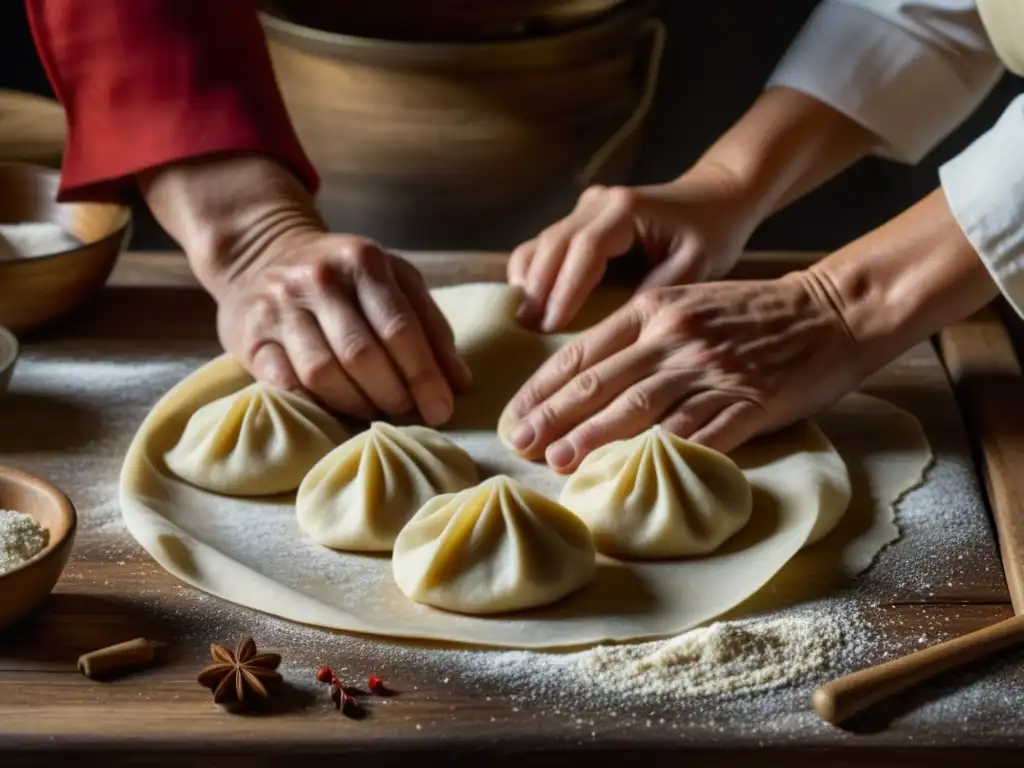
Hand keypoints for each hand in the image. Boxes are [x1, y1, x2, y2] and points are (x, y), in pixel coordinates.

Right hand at [216, 231, 471, 425]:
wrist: (262, 253)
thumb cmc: (344, 278)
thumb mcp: (394, 282)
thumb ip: (430, 326)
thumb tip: (460, 382)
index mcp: (363, 261)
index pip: (401, 328)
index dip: (425, 376)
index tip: (441, 409)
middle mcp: (318, 278)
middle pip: (362, 354)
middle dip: (392, 393)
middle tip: (407, 412)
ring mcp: (279, 305)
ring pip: (323, 372)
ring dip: (356, 403)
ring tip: (374, 410)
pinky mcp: (249, 333)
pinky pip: (284, 382)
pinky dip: (315, 403)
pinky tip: (334, 409)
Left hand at [503, 271, 862, 471]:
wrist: (831, 311)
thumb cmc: (751, 312)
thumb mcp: (686, 302)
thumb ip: (639, 333)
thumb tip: (585, 377)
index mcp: (654, 308)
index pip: (582, 351)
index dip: (543, 387)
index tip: (515, 415)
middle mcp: (675, 336)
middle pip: (600, 381)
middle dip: (553, 415)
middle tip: (518, 443)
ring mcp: (711, 369)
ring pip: (639, 408)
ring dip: (593, 437)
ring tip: (557, 460)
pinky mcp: (747, 402)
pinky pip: (697, 434)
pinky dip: (661, 456)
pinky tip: (632, 475)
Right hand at [507, 165, 759, 332]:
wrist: (715, 196)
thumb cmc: (712, 232)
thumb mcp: (698, 264)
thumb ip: (660, 289)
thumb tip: (618, 324)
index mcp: (626, 209)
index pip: (585, 248)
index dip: (565, 289)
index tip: (551, 326)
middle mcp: (598, 202)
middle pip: (553, 243)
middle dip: (538, 288)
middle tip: (526, 329)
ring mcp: (585, 206)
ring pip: (542, 241)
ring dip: (530, 280)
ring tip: (522, 320)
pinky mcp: (580, 217)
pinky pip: (546, 243)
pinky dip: (534, 271)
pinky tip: (530, 301)